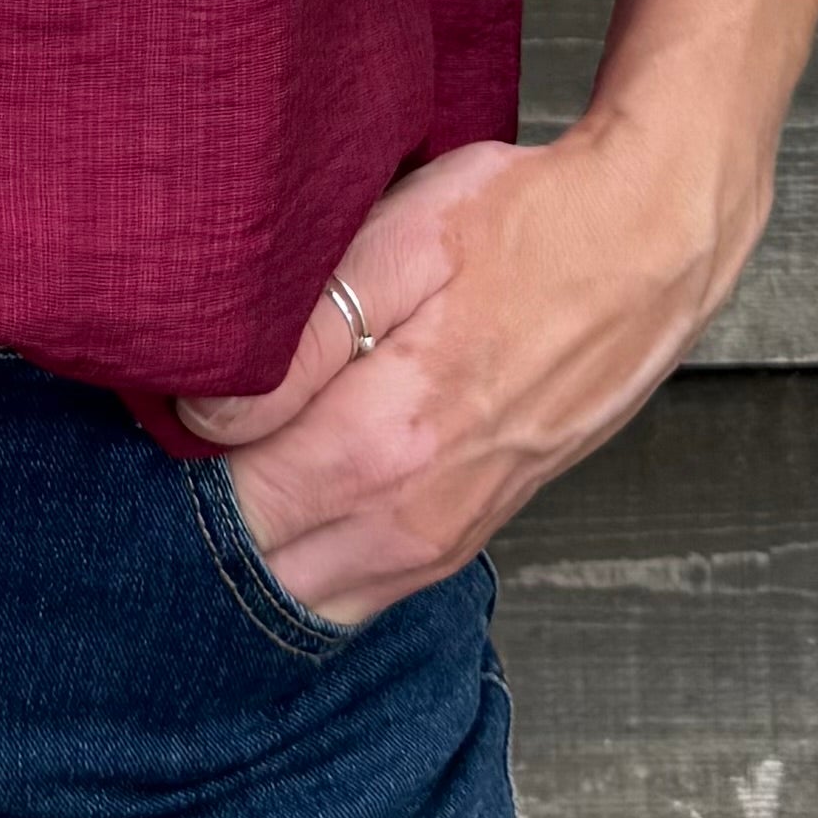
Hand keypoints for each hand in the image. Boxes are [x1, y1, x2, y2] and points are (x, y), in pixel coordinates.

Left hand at [169, 114, 764, 630]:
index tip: (165, 415)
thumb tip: (210, 414)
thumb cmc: (527, 223)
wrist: (652, 243)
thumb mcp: (401, 240)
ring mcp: (457, 528)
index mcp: (390, 436)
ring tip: (227, 489)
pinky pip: (378, 587)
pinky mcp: (483, 525)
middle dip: (212, 527)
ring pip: (323, 595)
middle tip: (176, 464)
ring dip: (265, 557)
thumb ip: (301, 338)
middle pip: (272, 565)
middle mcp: (420, 511)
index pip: (239, 498)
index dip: (184, 464)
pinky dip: (323, 571)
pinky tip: (296, 520)